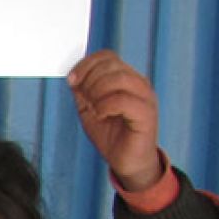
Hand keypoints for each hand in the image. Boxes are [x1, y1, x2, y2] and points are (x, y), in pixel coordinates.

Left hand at [68, 51, 165, 191]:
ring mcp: (145, 98)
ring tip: (93, 108)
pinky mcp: (146, 114)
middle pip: (111, 65)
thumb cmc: (111, 135)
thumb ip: (82, 90)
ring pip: (119, 78)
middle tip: (85, 99)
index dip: (86, 64)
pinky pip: (123, 100)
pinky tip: (100, 115)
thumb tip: (74, 76)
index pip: (107, 56)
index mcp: (126, 79)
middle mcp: (139, 84)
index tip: (72, 81)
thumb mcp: (89, 108)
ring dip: (97, 92)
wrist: (127, 162)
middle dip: (89, 80)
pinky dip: (105, 106)